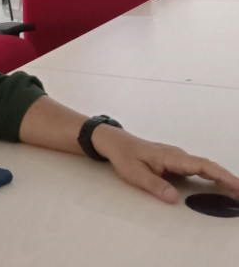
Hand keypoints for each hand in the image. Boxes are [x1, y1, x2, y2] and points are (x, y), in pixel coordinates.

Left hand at [93, 126, 238, 202]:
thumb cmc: (125, 156)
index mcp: (171, 157)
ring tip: (236, 192)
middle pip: (208, 167)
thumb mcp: (136, 174)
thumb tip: (174, 199)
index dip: (222, 176)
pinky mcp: (174, 161)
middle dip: (227, 179)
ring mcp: (177, 157)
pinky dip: (210, 177)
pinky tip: (217, 186)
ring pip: (204, 167)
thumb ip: (155, 186)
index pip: (202, 166)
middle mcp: (178, 155)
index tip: (237, 186)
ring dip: (221, 178)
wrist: (115, 142)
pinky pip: (196, 168)